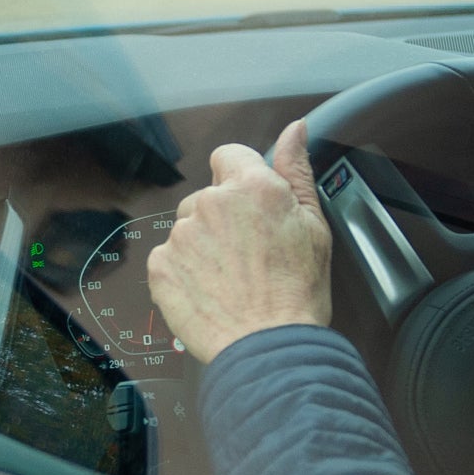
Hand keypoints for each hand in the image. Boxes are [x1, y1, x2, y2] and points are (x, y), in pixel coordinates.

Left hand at [147, 120, 332, 362]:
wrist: (268, 344)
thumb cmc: (297, 290)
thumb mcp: (314, 224)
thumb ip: (296, 169)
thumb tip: (296, 129)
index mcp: (251, 188)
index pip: (227, 155)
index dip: (239, 177)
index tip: (248, 203)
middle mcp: (210, 204)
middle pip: (207, 197)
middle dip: (223, 218)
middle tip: (248, 254)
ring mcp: (180, 235)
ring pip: (188, 228)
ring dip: (203, 245)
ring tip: (231, 278)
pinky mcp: (159, 265)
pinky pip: (169, 257)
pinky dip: (184, 271)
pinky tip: (210, 290)